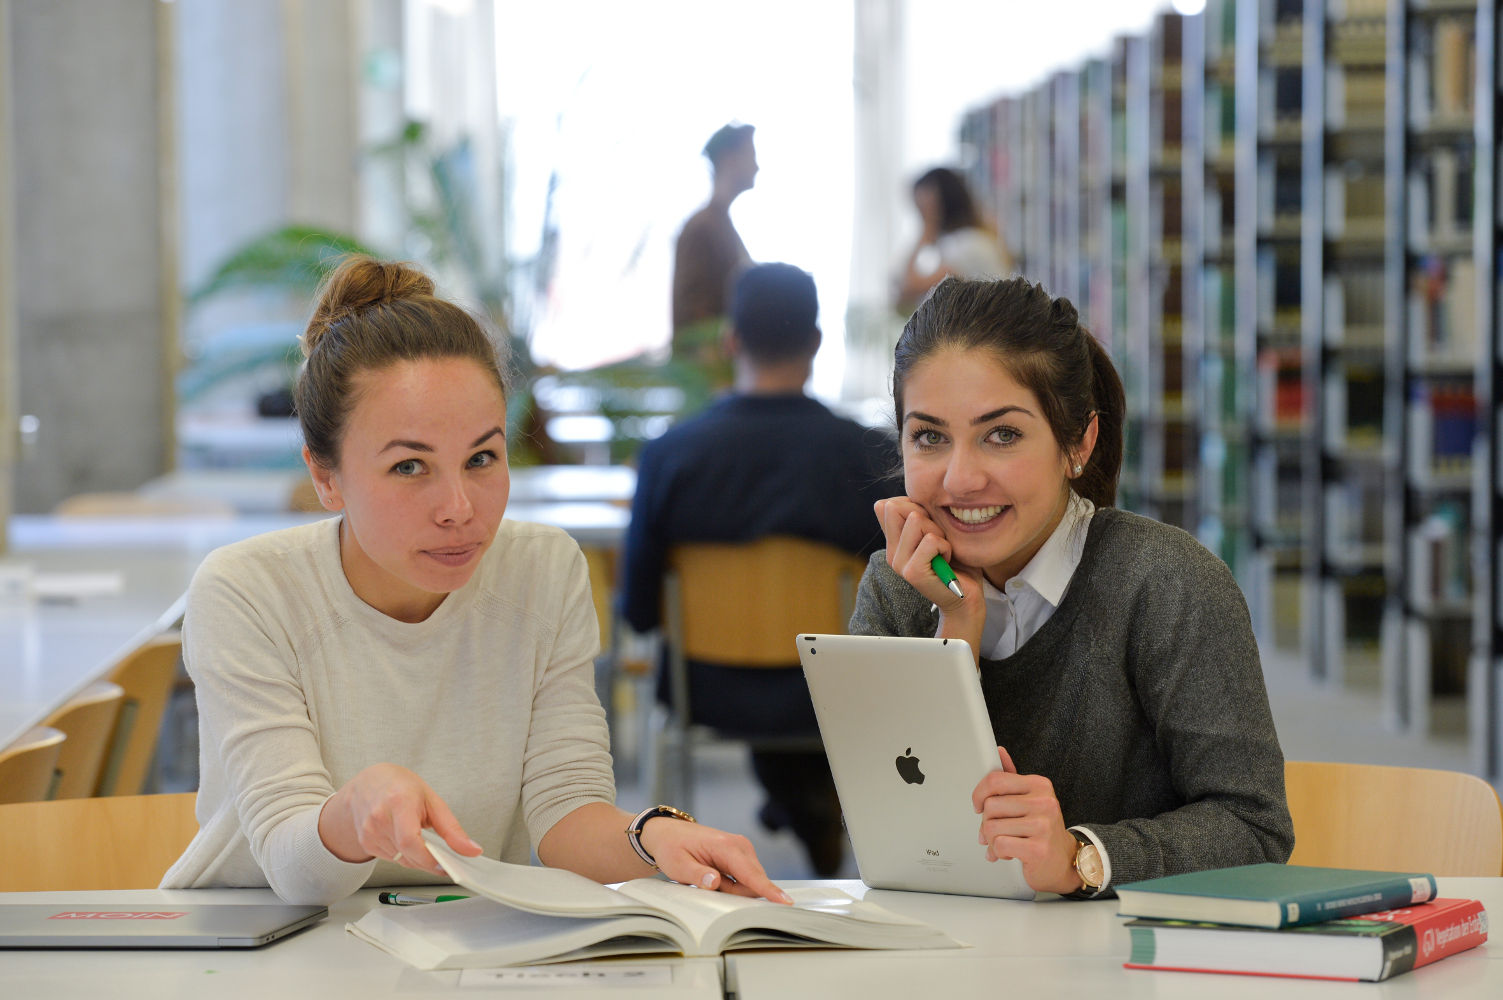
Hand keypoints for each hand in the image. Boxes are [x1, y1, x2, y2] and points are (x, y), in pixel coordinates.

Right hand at [318, 763, 482, 876]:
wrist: (368, 783)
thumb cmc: (401, 787)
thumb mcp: (432, 799)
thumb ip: (452, 828)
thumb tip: (471, 850)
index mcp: (398, 802)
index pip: (410, 841)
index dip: (428, 859)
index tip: (445, 865)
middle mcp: (379, 818)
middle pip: (407, 855)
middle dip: (428, 862)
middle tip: (443, 859)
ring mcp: (368, 832)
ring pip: (401, 860)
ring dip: (417, 858)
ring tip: (423, 840)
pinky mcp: (365, 842)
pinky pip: (391, 859)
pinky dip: (404, 855)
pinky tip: (407, 840)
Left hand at [638, 818, 792, 903]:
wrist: (669, 833)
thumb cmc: (672, 847)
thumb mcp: (677, 865)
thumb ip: (697, 875)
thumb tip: (715, 882)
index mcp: (726, 846)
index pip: (751, 874)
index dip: (768, 890)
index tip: (785, 902)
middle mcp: (740, 845)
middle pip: (753, 883)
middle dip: (735, 894)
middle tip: (707, 885)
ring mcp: (743, 850)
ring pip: (749, 883)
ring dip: (732, 890)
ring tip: (708, 878)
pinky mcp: (741, 856)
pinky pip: (745, 879)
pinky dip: (732, 885)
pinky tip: (715, 877)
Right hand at [874, 498, 984, 648]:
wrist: (966, 596)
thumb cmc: (955, 561)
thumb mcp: (934, 531)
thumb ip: (916, 516)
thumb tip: (890, 500)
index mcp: (893, 542)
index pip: (889, 505)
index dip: (915, 506)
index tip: (930, 528)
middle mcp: (891, 552)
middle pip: (898, 507)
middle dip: (926, 516)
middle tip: (938, 540)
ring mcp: (899, 563)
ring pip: (916, 520)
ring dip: (939, 532)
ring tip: (942, 551)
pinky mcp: (913, 573)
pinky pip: (931, 540)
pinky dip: (946, 547)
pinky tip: (946, 561)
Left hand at [971, 747, 1080, 894]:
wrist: (1064, 860)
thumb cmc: (1042, 829)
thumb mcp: (1029, 799)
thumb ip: (1012, 777)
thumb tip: (999, 752)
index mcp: (1039, 785)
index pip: (995, 780)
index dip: (979, 794)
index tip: (978, 805)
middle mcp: (1044, 802)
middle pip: (990, 806)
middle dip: (986, 823)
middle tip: (994, 832)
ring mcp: (1043, 825)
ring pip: (992, 827)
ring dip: (991, 840)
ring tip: (1004, 843)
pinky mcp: (1039, 849)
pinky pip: (1000, 845)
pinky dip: (998, 852)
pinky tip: (1009, 854)